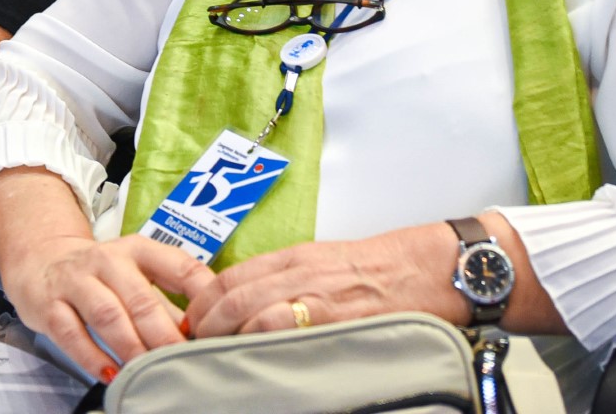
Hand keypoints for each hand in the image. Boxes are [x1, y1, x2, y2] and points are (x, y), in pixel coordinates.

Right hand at [2, 233, 213, 379]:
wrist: (41, 261)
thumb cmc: (101, 275)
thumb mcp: (136, 277)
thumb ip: (167, 303)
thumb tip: (203, 334)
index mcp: (139, 250)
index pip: (179, 266)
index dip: (201, 295)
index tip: (213, 325)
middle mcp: (108, 260)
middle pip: (141, 298)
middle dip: (164, 334)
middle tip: (181, 360)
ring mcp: (76, 281)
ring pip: (108, 315)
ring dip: (131, 346)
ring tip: (147, 371)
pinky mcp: (50, 305)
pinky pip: (72, 333)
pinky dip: (92, 357)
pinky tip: (110, 373)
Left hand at [185, 225, 462, 338]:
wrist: (425, 268)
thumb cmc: (379, 269)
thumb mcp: (324, 262)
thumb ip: (288, 279)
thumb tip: (251, 306)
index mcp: (294, 257)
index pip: (232, 275)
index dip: (204, 300)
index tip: (191, 321)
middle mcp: (298, 271)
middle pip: (232, 295)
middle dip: (204, 322)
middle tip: (190, 343)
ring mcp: (314, 295)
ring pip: (250, 312)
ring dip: (224, 335)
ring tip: (210, 355)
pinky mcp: (333, 318)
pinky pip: (285, 329)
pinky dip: (260, 342)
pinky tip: (249, 357)